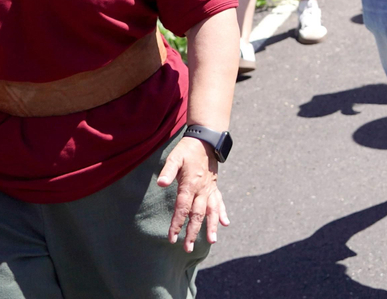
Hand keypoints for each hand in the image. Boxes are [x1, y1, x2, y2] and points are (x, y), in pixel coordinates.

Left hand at [158, 134, 228, 252]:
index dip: (177, 224)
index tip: (172, 238)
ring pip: (212, 211)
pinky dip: (222, 213)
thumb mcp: (175, 157)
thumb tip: (161, 183)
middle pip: (198, 214)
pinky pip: (220, 202)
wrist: (206, 140)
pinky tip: (225, 224)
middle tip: (187, 248)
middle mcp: (202, 190)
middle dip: (193, 232)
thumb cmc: (187, 150)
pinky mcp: (214, 187)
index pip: (183, 208)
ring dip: (211, 226)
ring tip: (212, 241)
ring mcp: (210, 189)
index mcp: (190, 184)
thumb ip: (168, 170)